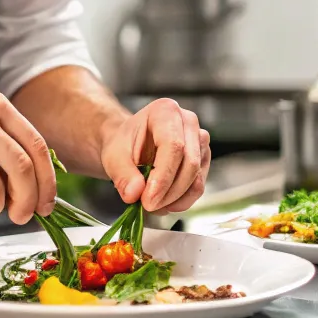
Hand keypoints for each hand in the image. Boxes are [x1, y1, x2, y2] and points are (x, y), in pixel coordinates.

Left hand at [100, 98, 210, 213]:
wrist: (130, 145)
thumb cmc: (123, 145)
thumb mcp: (114, 156)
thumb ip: (122, 174)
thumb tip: (134, 194)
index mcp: (165, 111)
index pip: (173, 146)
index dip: (163, 177)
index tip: (147, 200)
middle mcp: (188, 122)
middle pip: (189, 164)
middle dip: (168, 192)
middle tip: (147, 206)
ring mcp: (199, 140)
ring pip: (196, 178)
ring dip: (175, 199)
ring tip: (152, 205)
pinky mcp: (203, 159)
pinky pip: (198, 186)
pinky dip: (181, 200)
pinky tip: (163, 203)